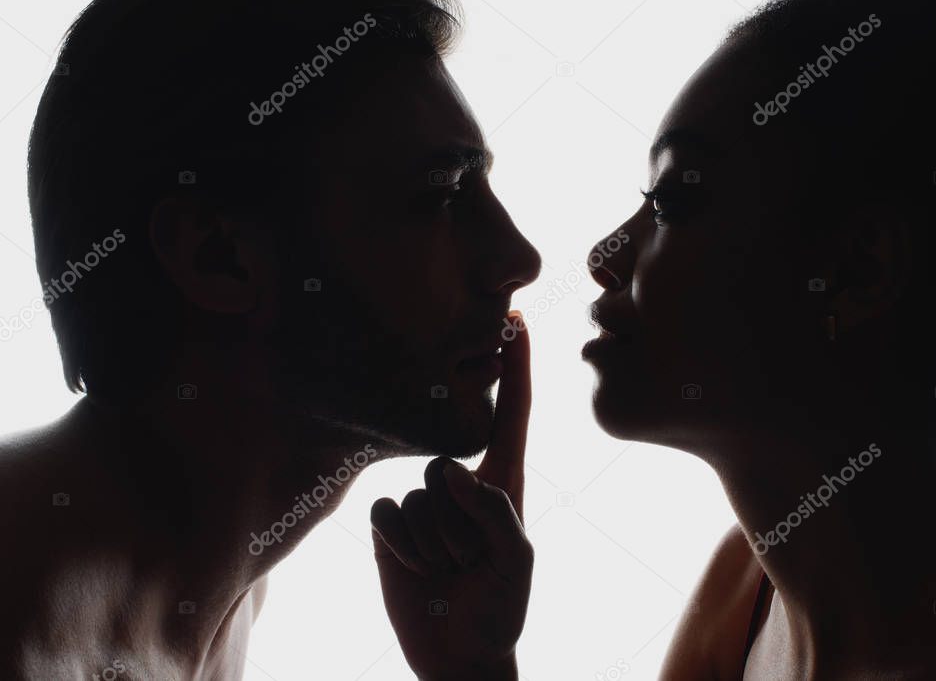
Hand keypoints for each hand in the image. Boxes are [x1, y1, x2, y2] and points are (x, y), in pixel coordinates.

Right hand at [371, 313, 533, 680]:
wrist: (457, 653)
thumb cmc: (500, 609)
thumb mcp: (516, 563)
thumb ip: (494, 512)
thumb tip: (450, 471)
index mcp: (504, 482)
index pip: (513, 415)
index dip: (516, 369)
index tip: (515, 321)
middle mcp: (461, 482)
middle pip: (445, 466)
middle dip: (457, 523)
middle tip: (469, 563)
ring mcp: (423, 502)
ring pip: (414, 496)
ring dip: (431, 544)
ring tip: (447, 570)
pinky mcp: (390, 524)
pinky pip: (384, 512)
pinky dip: (400, 546)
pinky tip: (415, 568)